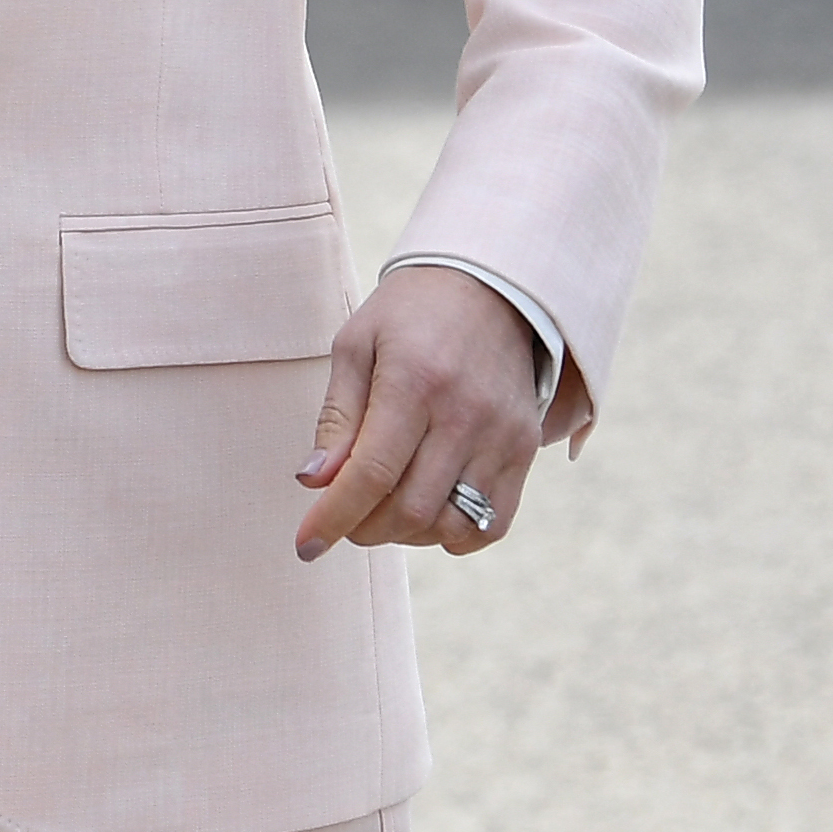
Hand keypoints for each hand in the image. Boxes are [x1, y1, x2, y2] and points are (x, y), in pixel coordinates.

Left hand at [295, 264, 543, 559]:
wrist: (492, 286)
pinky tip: (430, 513)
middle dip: (364, 529)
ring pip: (450, 524)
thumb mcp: (357, 345)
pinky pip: (492, 523)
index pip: (371, 473)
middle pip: (409, 508)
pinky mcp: (526, 448)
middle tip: (346, 515)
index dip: (333, 518)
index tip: (306, 545)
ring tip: (386, 510)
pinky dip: (454, 536)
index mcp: (414, 380)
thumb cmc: (410, 315)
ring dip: (406, 535)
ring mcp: (501, 434)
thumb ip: (338, 417)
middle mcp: (464, 412)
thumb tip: (314, 482)